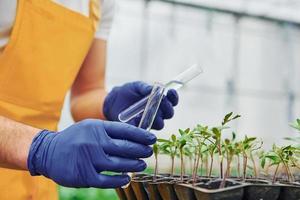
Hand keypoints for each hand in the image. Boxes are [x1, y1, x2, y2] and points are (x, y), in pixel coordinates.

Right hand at [27, 119, 155, 187]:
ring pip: (118, 163)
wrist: (48, 151)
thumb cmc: (75, 138)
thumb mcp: (91, 127)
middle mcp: (94, 142)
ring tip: (141, 164)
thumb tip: (133, 137)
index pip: (125, 130)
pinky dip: (119, 180)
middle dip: (140, 150)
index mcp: (97, 128)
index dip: (141, 135)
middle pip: (124, 147)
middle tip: (149, 152)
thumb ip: (109, 131)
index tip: (152, 138)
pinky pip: (107, 179)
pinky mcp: (84, 175)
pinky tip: (127, 178)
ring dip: (133, 164)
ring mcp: (89, 159)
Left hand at [103, 81, 178, 129]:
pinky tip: (138, 118)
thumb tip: (156, 88)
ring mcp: (150, 121)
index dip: (174, 97)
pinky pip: (145, 129)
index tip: (171, 91)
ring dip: (157, 117)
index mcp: (160, 101)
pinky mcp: (140, 128)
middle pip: (169, 114)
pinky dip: (143, 124)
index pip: (172, 101)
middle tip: (162, 101)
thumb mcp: (136, 86)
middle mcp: (158, 113)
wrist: (113, 100)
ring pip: (160, 124)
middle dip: (167, 108)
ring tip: (149, 110)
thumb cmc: (128, 92)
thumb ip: (145, 87)